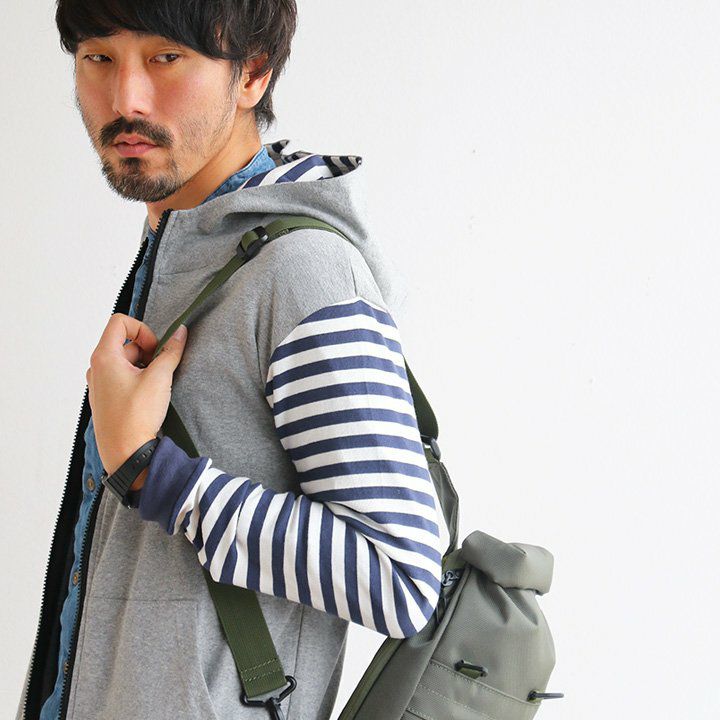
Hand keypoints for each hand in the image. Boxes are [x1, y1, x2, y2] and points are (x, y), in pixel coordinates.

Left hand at [86, 313, 187, 486]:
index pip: (119, 322)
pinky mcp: (106, 399)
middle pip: (125, 343)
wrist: (126, 453)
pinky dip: (138, 380)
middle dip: (148, 351)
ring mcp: (99, 384)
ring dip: (145, 367)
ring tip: (157, 385)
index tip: (155, 349)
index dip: (142, 329)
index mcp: (104, 357)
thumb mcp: (160, 378)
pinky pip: (122, 378)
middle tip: (161, 369)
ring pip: (126, 362)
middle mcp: (97, 368)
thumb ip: (171, 352)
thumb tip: (181, 332)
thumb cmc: (136, 416)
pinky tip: (149, 397)